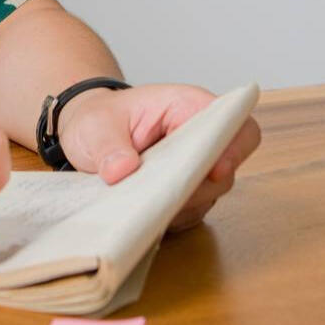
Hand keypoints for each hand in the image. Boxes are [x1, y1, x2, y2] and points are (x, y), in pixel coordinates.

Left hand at [56, 83, 260, 231]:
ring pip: (208, 196)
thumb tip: (122, 170)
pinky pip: (189, 213)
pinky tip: (143, 211)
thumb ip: (108, 145)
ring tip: (141, 200)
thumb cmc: (101, 120)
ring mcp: (196, 169)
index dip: (233, 149)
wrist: (92, 137)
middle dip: (196, 188)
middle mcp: (200, 138)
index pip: (232, 124)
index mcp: (186, 106)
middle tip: (160, 195)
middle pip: (225, 170)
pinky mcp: (186, 194)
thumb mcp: (95, 125)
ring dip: (178, 205)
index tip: (214, 171)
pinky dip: (168, 217)